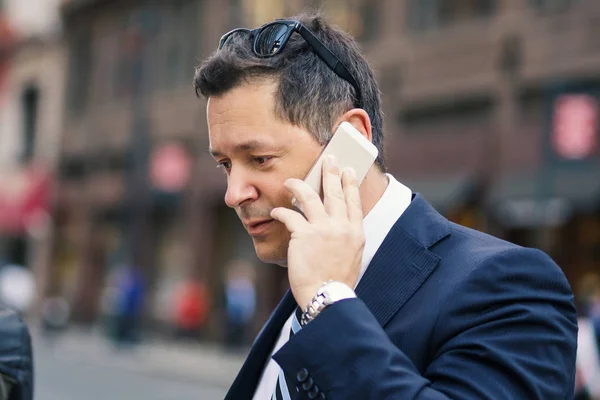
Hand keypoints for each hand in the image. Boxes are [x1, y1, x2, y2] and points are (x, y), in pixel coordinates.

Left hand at [270, 155, 364, 308]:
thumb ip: (347, 238)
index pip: (353, 202)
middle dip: (330, 173)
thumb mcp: (352, 257)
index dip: (349, 184)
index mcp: (356, 233)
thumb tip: (338, 226)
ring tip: (290, 180)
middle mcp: (342, 227)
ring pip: (310, 197)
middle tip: (328, 159)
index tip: (347, 171)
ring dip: (299, 186)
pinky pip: (290, 215)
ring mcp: (323, 229)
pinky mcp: (304, 235)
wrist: (327, 296)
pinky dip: (281, 211)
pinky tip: (275, 210)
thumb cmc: (337, 281)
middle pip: (335, 193)